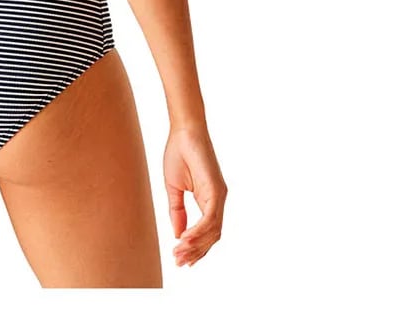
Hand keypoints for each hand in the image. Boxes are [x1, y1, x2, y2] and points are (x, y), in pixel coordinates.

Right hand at [163, 124, 226, 266]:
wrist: (183, 131)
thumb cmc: (178, 153)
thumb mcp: (174, 188)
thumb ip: (177, 211)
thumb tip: (178, 234)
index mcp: (208, 199)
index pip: (206, 232)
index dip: (195, 248)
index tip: (180, 258)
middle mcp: (217, 200)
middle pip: (211, 236)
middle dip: (195, 252)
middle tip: (178, 262)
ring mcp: (219, 195)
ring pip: (213, 231)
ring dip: (196, 245)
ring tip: (179, 253)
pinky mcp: (217, 190)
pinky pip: (210, 217)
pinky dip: (198, 230)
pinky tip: (185, 238)